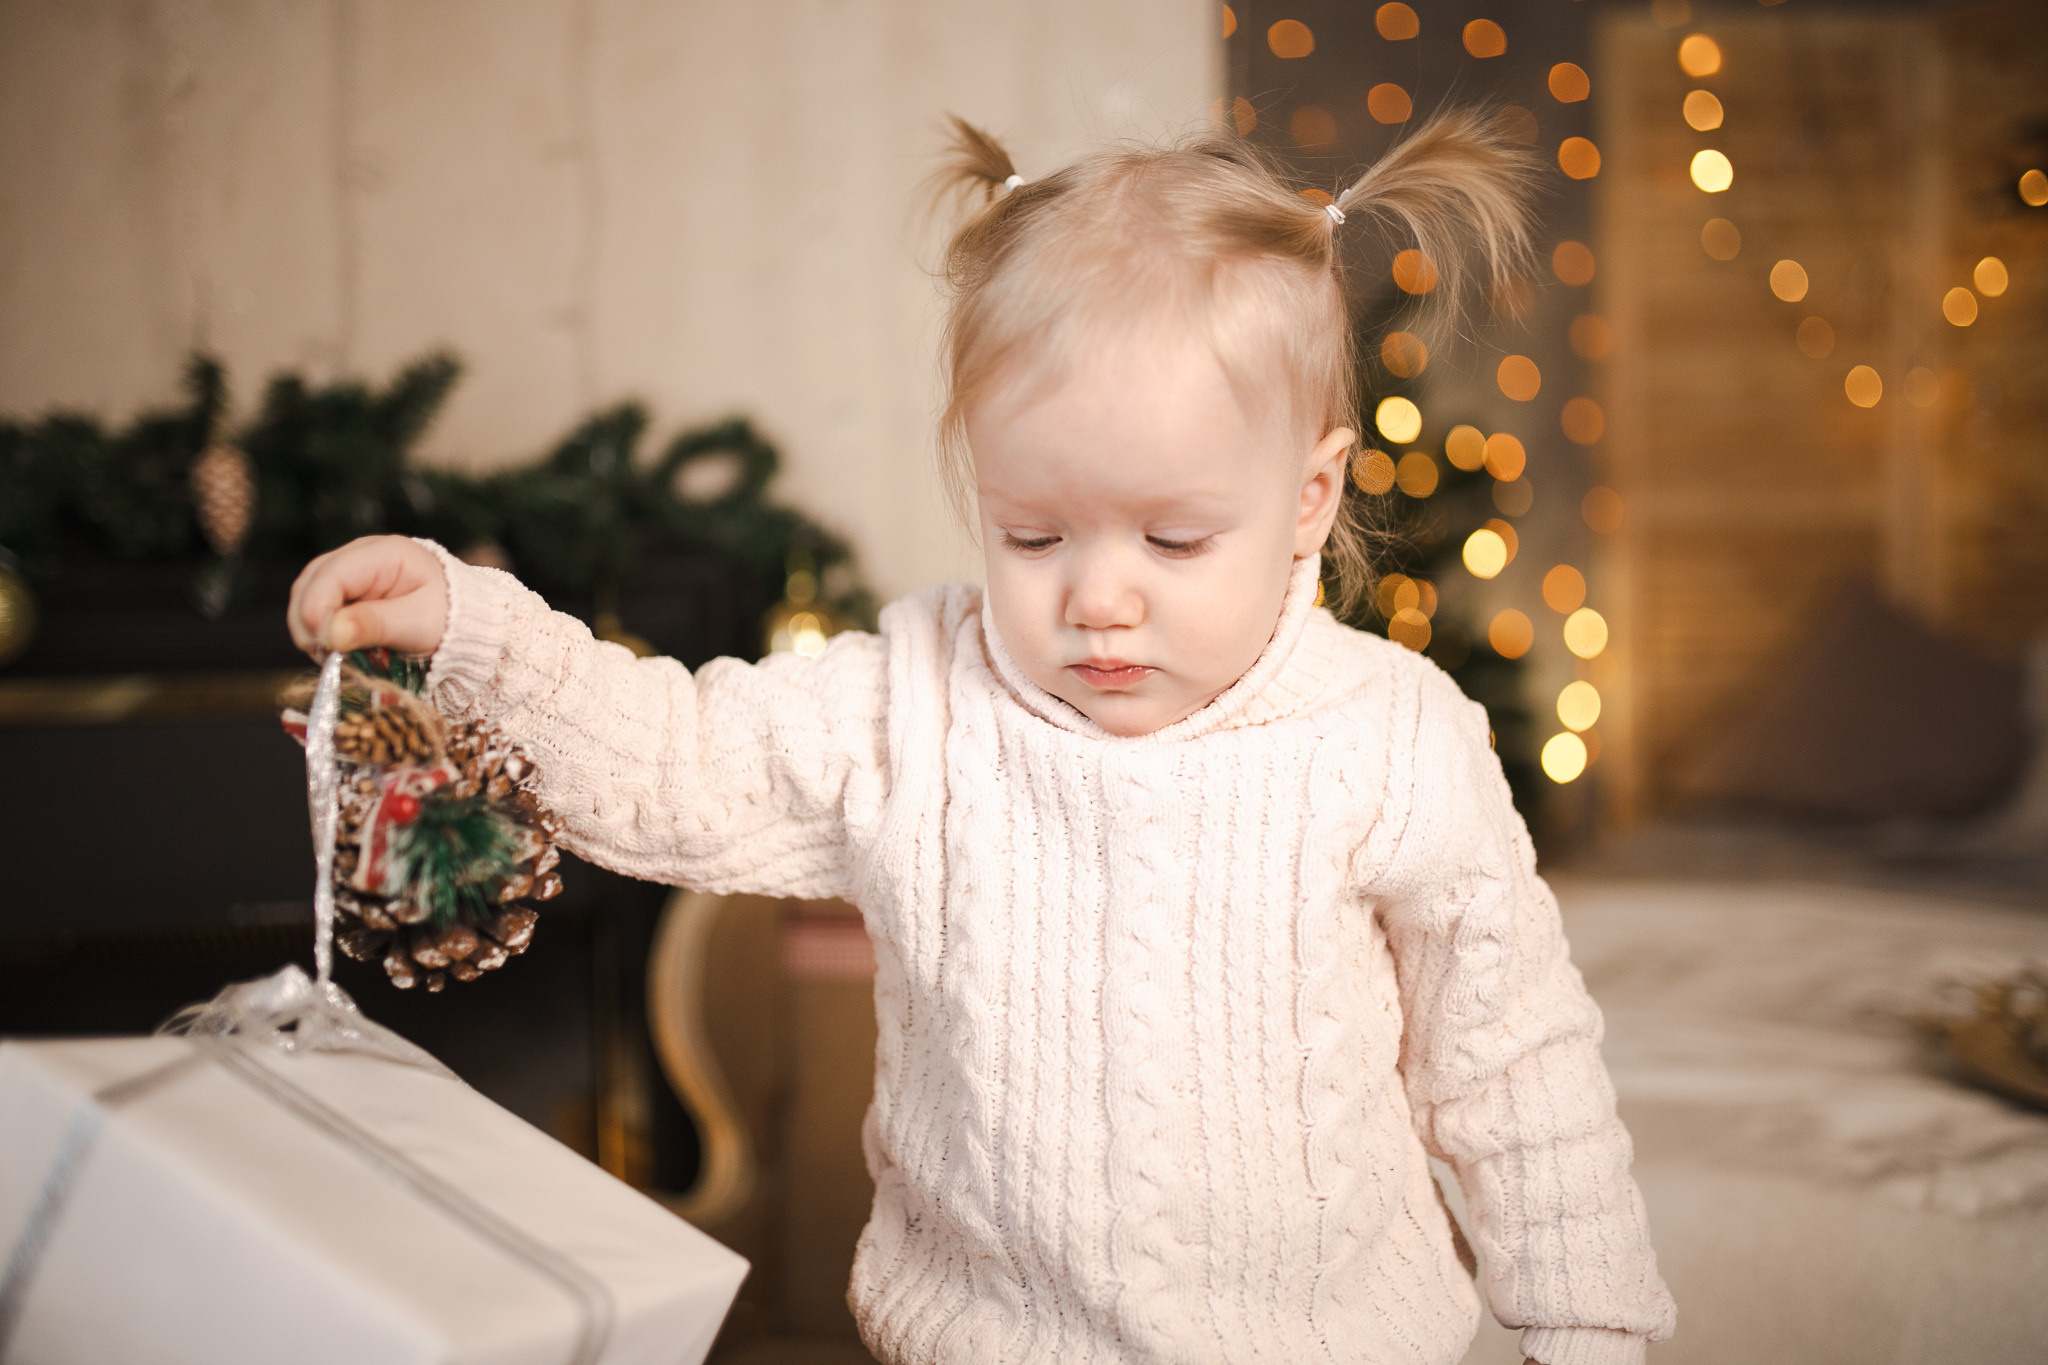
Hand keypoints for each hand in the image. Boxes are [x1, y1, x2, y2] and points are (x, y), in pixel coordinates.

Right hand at [287, 535, 448, 659]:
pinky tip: (340, 653)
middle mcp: (358, 557)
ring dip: (313, 633)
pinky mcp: (343, 595)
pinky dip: (321, 636)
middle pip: (309, 585)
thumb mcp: (418, 623)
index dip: (318, 610)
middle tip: (328, 657)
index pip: (331, 574)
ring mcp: (347, 575)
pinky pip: (316, 614)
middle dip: (310, 624)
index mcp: (383, 553)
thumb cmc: (450, 617)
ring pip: (305, 600)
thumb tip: (331, 634)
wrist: (465, 621)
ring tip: (337, 658)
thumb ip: (375, 625)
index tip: (326, 644)